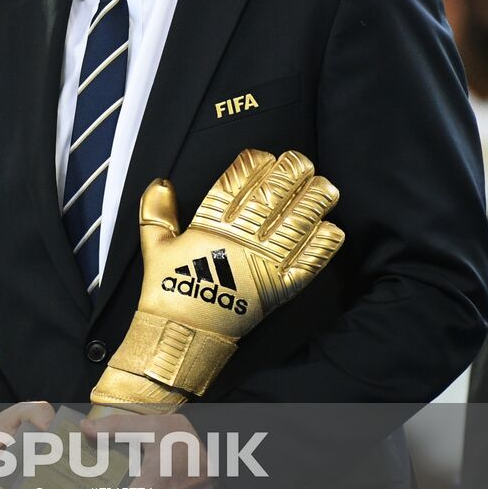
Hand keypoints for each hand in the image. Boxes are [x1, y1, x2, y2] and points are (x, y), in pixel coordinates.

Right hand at [91, 149, 343, 409]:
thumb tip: (161, 182)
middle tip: (303, 160)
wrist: (181, 334)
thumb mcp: (154, 245)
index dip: (252, 166)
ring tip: (326, 186)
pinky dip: (322, 246)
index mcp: (208, 227)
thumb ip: (157, 212)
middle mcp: (238, 241)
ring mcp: (261, 264)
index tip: (266, 154)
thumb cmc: (168, 289)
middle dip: (289, 175)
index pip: (234, 186)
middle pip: (269, 199)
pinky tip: (333, 228)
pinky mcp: (278, 289)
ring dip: (313, 203)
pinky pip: (307, 263)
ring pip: (293, 225)